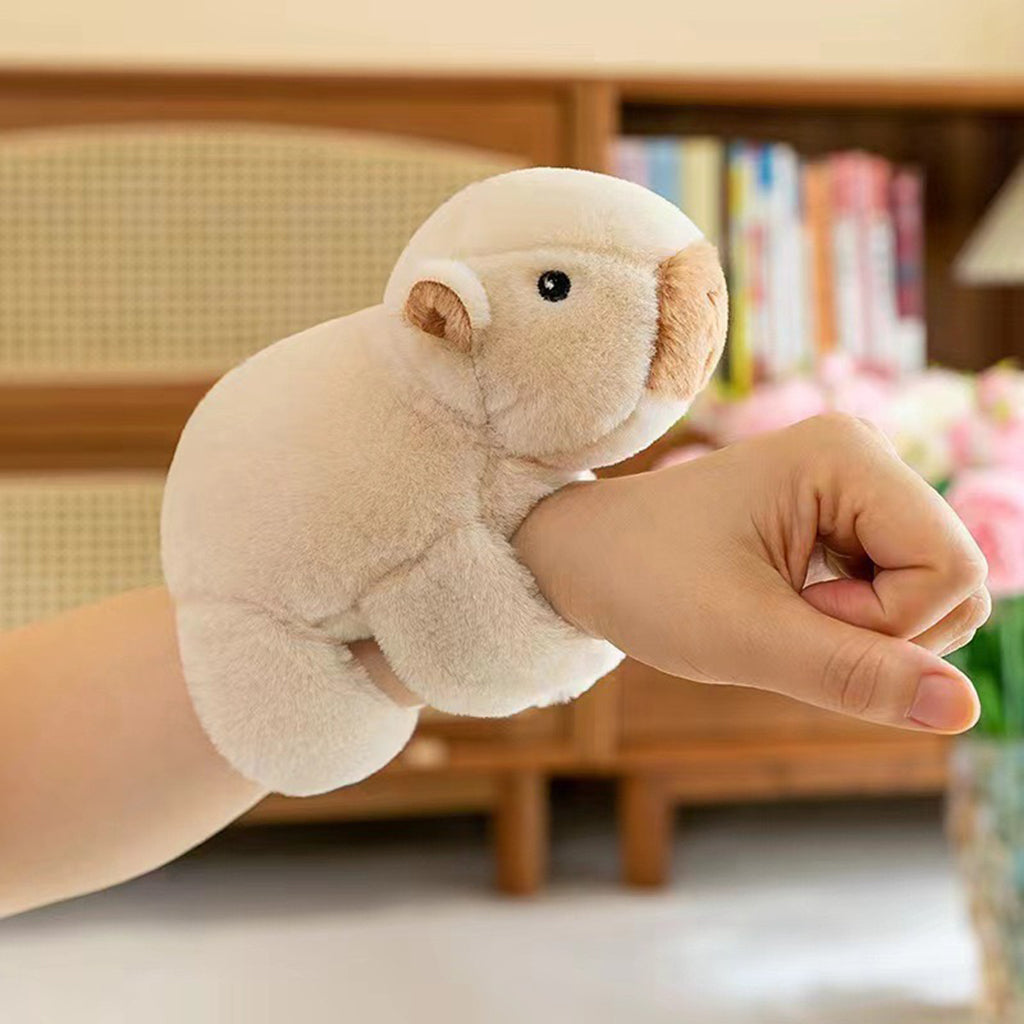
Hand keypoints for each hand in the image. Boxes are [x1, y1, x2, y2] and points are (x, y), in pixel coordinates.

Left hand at [515, 414, 990, 732]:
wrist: (583, 556)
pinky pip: (897, 594)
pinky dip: (853, 625)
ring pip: (934, 596)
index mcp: (847, 456)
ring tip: (781, 612)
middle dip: (884, 632)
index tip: (793, 613)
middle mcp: (863, 459)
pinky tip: (789, 608)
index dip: (886, 625)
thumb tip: (966, 709)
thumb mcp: (744, 638)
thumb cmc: (644, 580)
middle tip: (785, 617)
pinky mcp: (842, 521)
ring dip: (868, 634)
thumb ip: (855, 675)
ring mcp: (855, 490)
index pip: (951, 571)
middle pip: (956, 582)